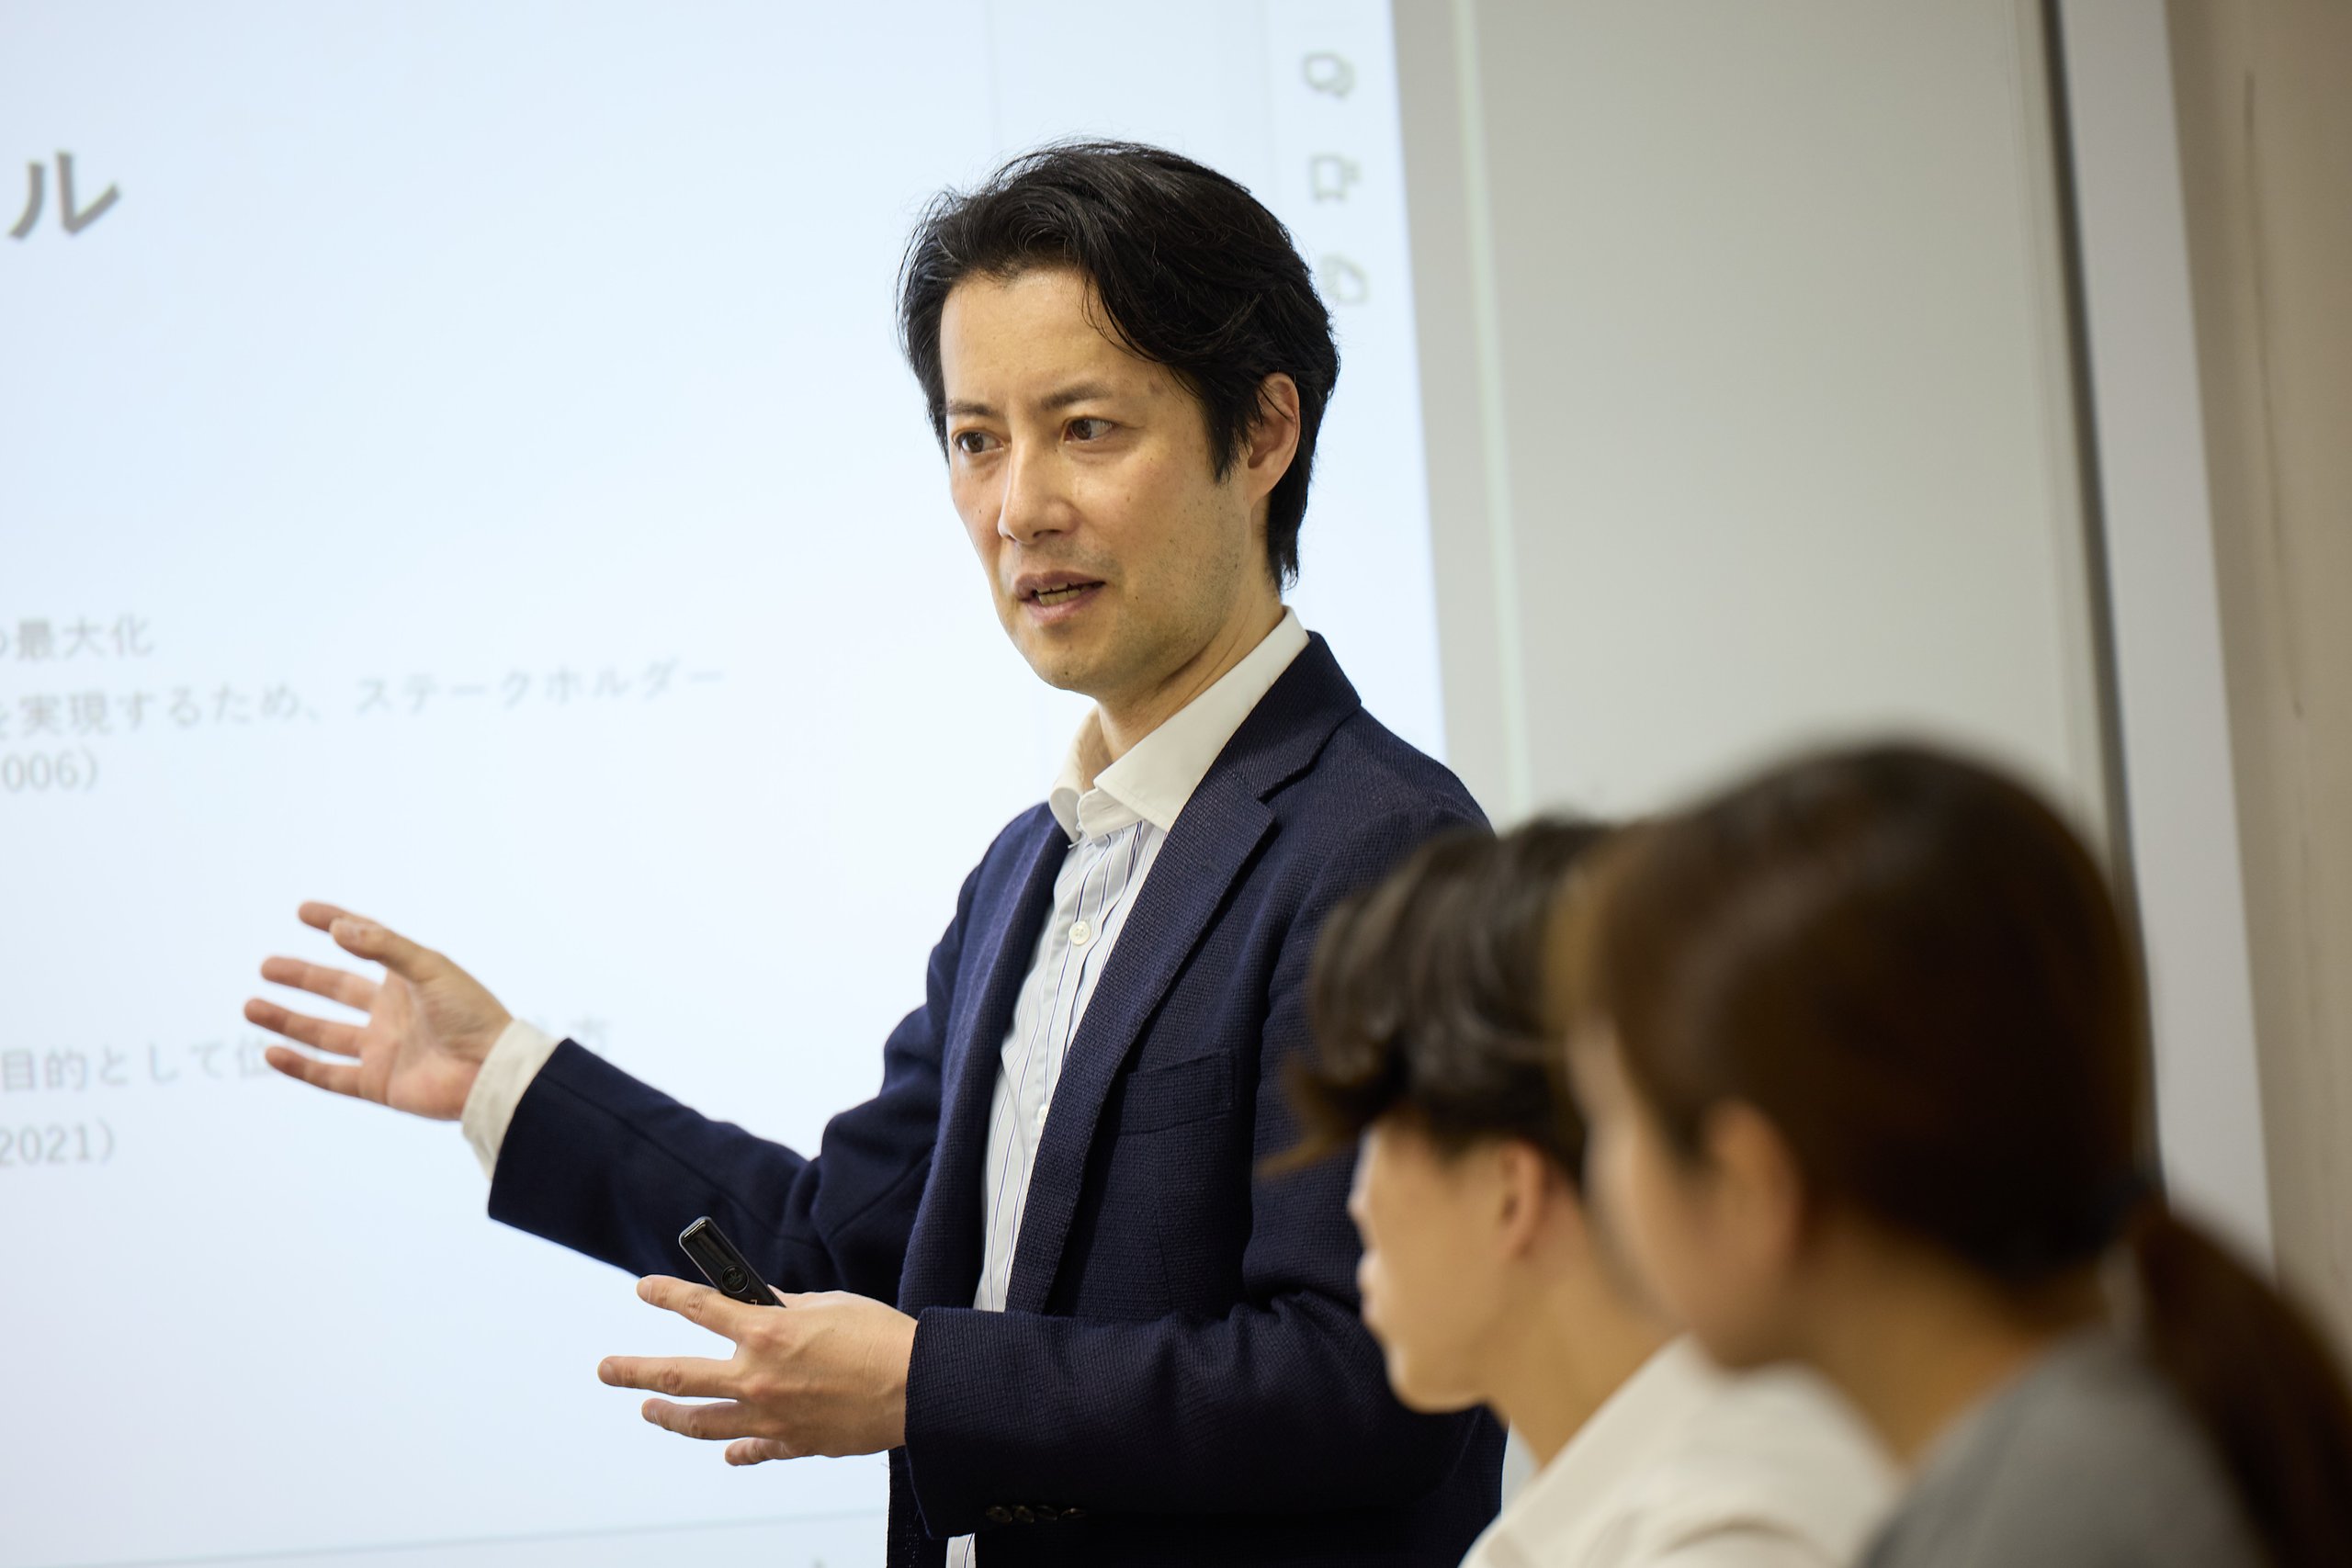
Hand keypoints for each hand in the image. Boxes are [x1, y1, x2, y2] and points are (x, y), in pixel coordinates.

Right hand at [246, 901, 512, 1119]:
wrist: (490, 1071)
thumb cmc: (472, 1014)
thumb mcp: (430, 969)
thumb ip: (385, 948)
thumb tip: (340, 927)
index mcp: (408, 980)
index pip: (365, 945)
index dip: (337, 925)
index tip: (303, 911)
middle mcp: (392, 1013)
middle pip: (336, 990)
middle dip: (301, 977)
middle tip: (266, 966)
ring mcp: (382, 1049)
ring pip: (323, 1034)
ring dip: (287, 1020)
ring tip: (250, 1005)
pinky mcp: (377, 1083)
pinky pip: (329, 1075)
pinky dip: (299, 1066)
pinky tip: (271, 1052)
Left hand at [599, 1277, 917, 1463]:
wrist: (918, 1387)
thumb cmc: (881, 1338)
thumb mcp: (828, 1304)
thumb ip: (785, 1308)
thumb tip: (760, 1307)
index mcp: (766, 1333)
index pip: (700, 1307)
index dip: (666, 1294)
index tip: (644, 1290)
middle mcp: (757, 1378)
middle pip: (677, 1377)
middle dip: (634, 1372)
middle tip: (608, 1370)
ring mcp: (770, 1417)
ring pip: (701, 1422)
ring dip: (668, 1416)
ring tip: (648, 1411)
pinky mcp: (792, 1442)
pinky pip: (753, 1450)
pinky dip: (737, 1450)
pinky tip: (725, 1452)